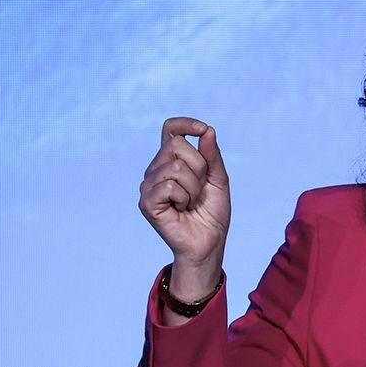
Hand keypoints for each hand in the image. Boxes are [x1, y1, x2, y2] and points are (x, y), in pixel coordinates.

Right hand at [139, 117, 229, 294]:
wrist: (209, 243)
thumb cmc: (212, 213)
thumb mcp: (219, 180)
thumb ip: (212, 156)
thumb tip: (207, 131)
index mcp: (172, 161)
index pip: (170, 129)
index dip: (186, 123)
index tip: (203, 129)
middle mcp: (156, 169)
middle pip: (177, 145)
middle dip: (200, 167)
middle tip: (200, 189)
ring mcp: (149, 185)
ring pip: (176, 167)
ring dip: (194, 187)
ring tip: (191, 202)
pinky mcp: (147, 202)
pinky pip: (170, 186)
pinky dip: (184, 198)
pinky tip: (182, 209)